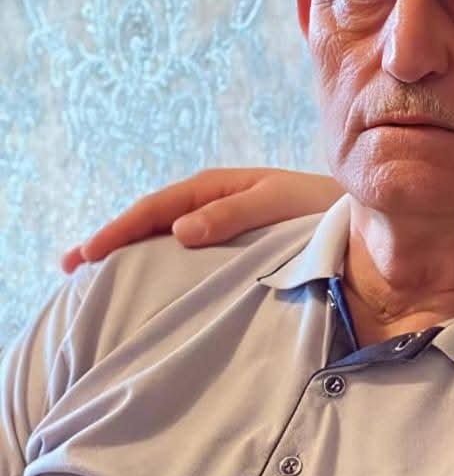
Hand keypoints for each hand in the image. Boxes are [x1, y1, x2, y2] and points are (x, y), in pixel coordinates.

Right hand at [60, 167, 339, 272]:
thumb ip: (233, 215)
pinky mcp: (234, 250)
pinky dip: (159, 265)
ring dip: (130, 254)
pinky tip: (144, 286)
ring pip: (164, 240)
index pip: (157, 208)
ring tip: (93, 280)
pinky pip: (186, 256)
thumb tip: (178, 231)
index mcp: (217, 189)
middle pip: (150, 222)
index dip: (120, 229)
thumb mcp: (279, 205)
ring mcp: (220, 227)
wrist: (362, 221)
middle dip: (111, 240)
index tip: (88, 253)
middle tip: (69, 267)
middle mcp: (212, 205)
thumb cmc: (323, 210)